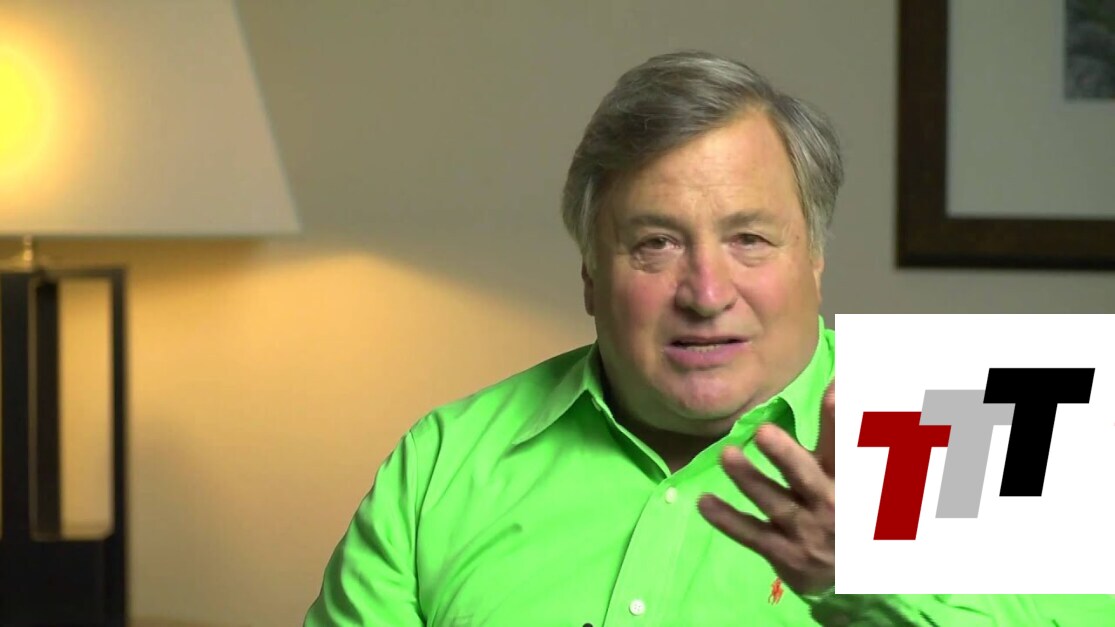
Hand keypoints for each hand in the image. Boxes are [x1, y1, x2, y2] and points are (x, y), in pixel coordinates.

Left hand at [697, 382, 835, 595]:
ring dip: (750, 480)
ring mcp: (805, 531)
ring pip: (775, 503)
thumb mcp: (852, 473)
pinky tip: (704, 502)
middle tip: (764, 431)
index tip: (834, 389)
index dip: (841, 420)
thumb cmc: (848, 510)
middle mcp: (828, 504)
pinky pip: (752, 535)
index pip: (846, 445)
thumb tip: (840, 382)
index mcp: (847, 479)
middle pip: (806, 476)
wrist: (851, 577)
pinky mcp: (784, 553)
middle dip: (786, 455)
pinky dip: (728, 520)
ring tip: (726, 454)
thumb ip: (841, 432)